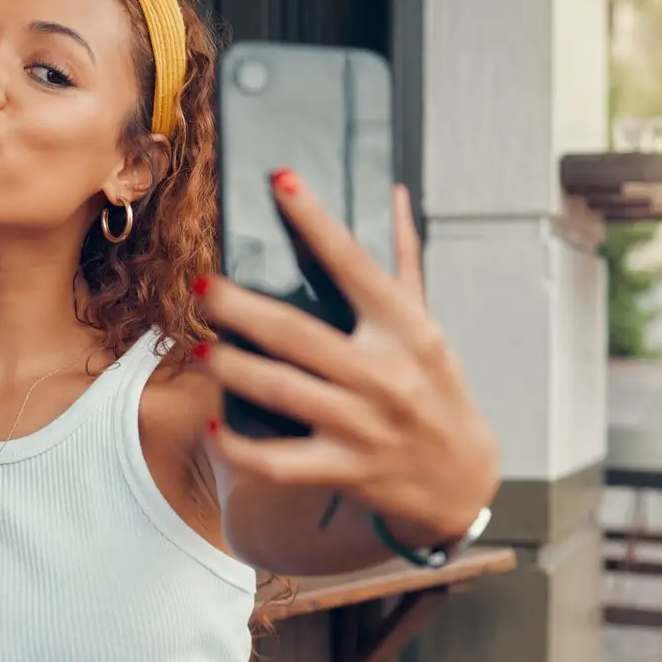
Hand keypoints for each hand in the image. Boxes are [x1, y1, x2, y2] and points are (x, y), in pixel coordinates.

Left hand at [196, 175, 498, 541]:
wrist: (461, 480)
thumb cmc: (439, 393)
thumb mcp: (429, 328)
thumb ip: (404, 263)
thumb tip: (393, 196)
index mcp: (406, 329)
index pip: (355, 264)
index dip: (316, 222)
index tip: (281, 182)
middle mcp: (385, 373)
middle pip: (297, 332)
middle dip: (240, 308)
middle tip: (201, 286)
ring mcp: (363, 424)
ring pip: (282, 391)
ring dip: (232, 369)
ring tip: (200, 349)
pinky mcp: (345, 468)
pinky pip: (280, 461)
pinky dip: (242, 446)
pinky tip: (216, 427)